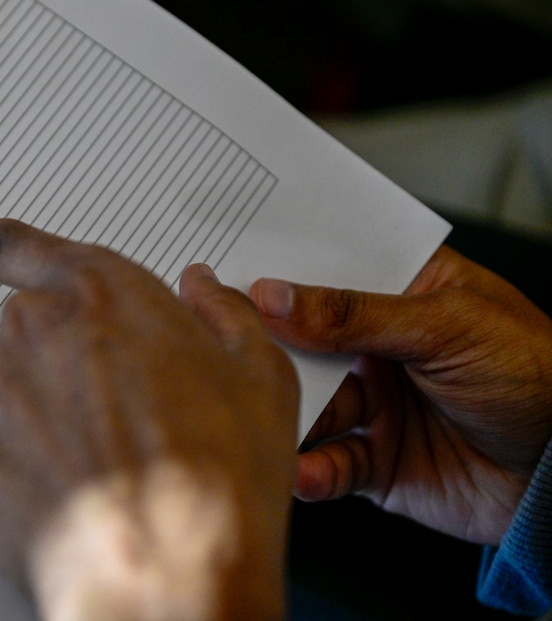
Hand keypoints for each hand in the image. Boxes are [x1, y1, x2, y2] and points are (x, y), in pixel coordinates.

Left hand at [0, 211, 298, 619]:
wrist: (164, 576)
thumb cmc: (215, 481)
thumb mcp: (259, 378)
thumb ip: (224, 313)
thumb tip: (201, 288)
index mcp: (101, 294)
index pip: (17, 247)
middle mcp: (32, 328)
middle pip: (27, 337)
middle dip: (58, 373)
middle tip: (107, 425)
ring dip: (30, 421)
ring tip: (90, 470)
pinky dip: (0, 467)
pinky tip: (49, 492)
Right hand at [250, 246, 551, 544]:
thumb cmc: (540, 375)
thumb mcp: (448, 326)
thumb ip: (355, 313)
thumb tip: (274, 295)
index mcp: (400, 294)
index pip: (325, 271)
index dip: (274, 268)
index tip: (220, 266)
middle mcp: (377, 346)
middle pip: (298, 339)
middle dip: (261, 343)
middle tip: (218, 341)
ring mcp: (373, 404)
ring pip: (303, 404)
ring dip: (281, 412)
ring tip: (260, 416)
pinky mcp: (373, 461)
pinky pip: (326, 464)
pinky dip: (309, 470)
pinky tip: (304, 470)